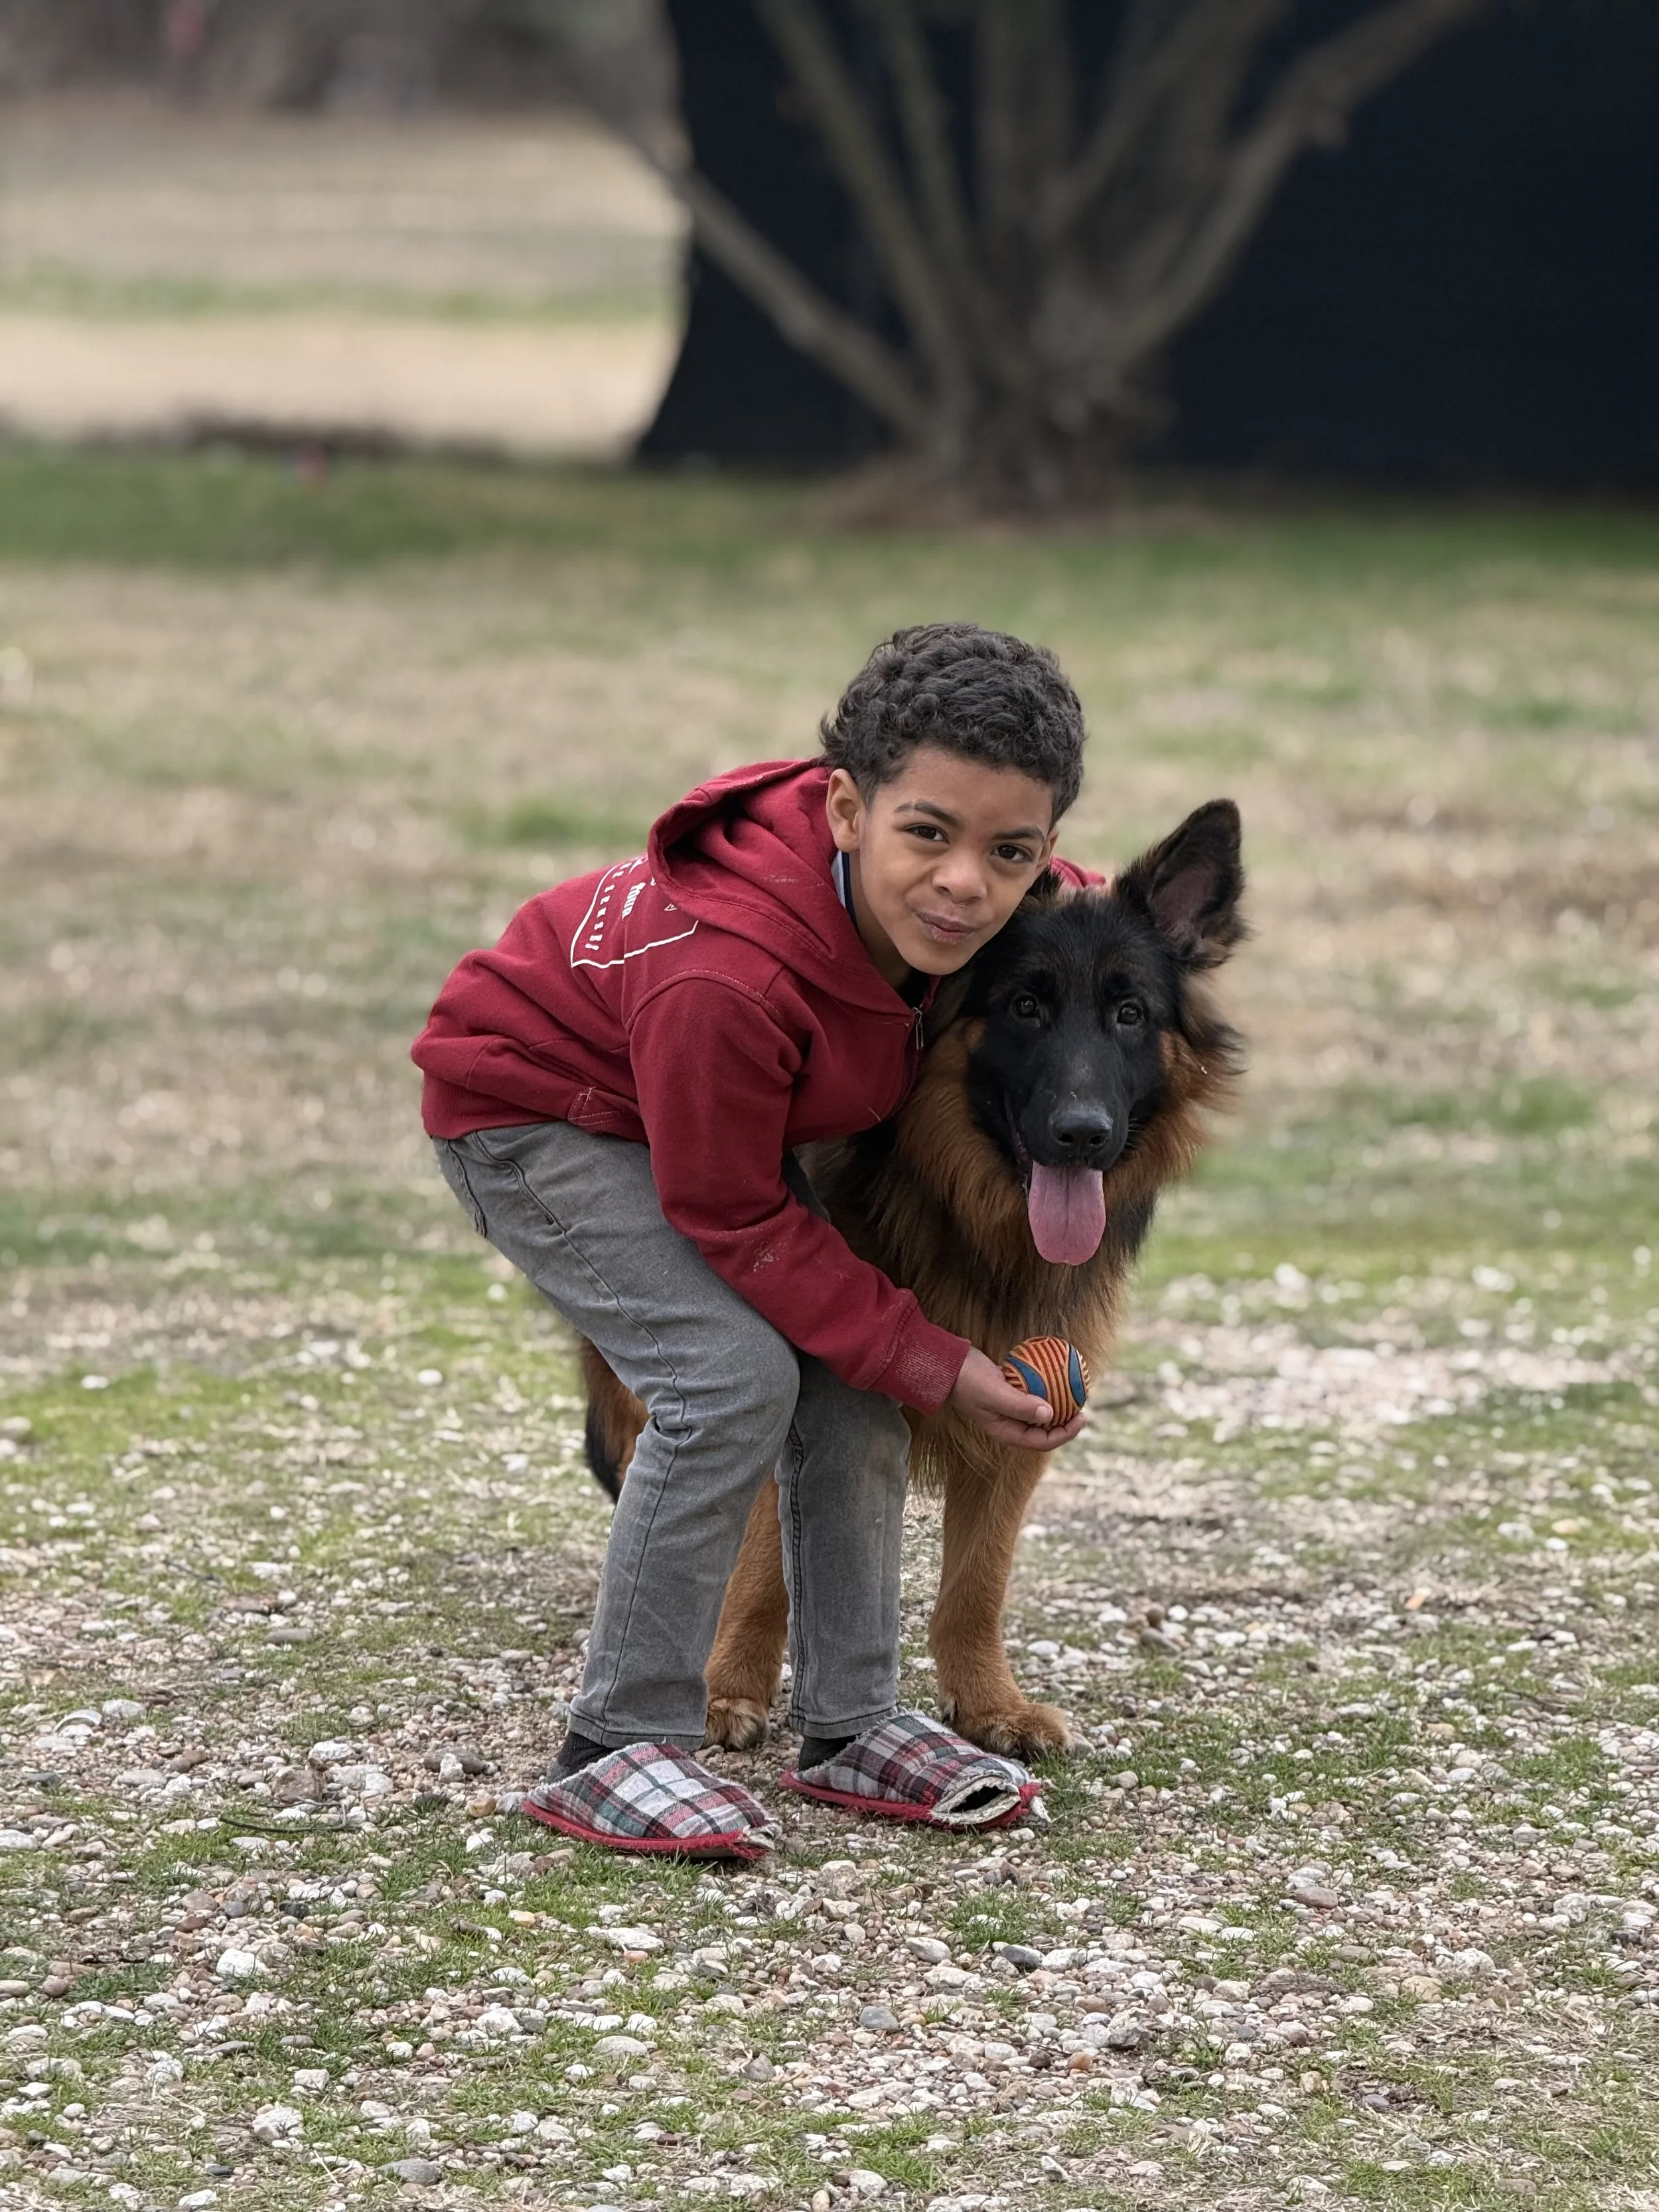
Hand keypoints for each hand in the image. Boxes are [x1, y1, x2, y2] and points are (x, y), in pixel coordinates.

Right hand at [947, 1347, 1088, 1450]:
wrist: (946, 1364)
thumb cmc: (968, 1380)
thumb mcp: (994, 1393)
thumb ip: (1020, 1406)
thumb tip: (1050, 1415)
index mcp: (1006, 1432)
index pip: (1042, 1442)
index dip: (1066, 1433)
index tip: (1082, 1416)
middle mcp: (1009, 1424)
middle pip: (1044, 1429)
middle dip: (1065, 1420)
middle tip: (1083, 1404)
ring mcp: (1008, 1408)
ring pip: (1039, 1411)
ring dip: (1057, 1403)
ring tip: (1073, 1390)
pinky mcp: (1007, 1391)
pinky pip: (1032, 1393)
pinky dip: (1044, 1386)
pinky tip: (1055, 1373)